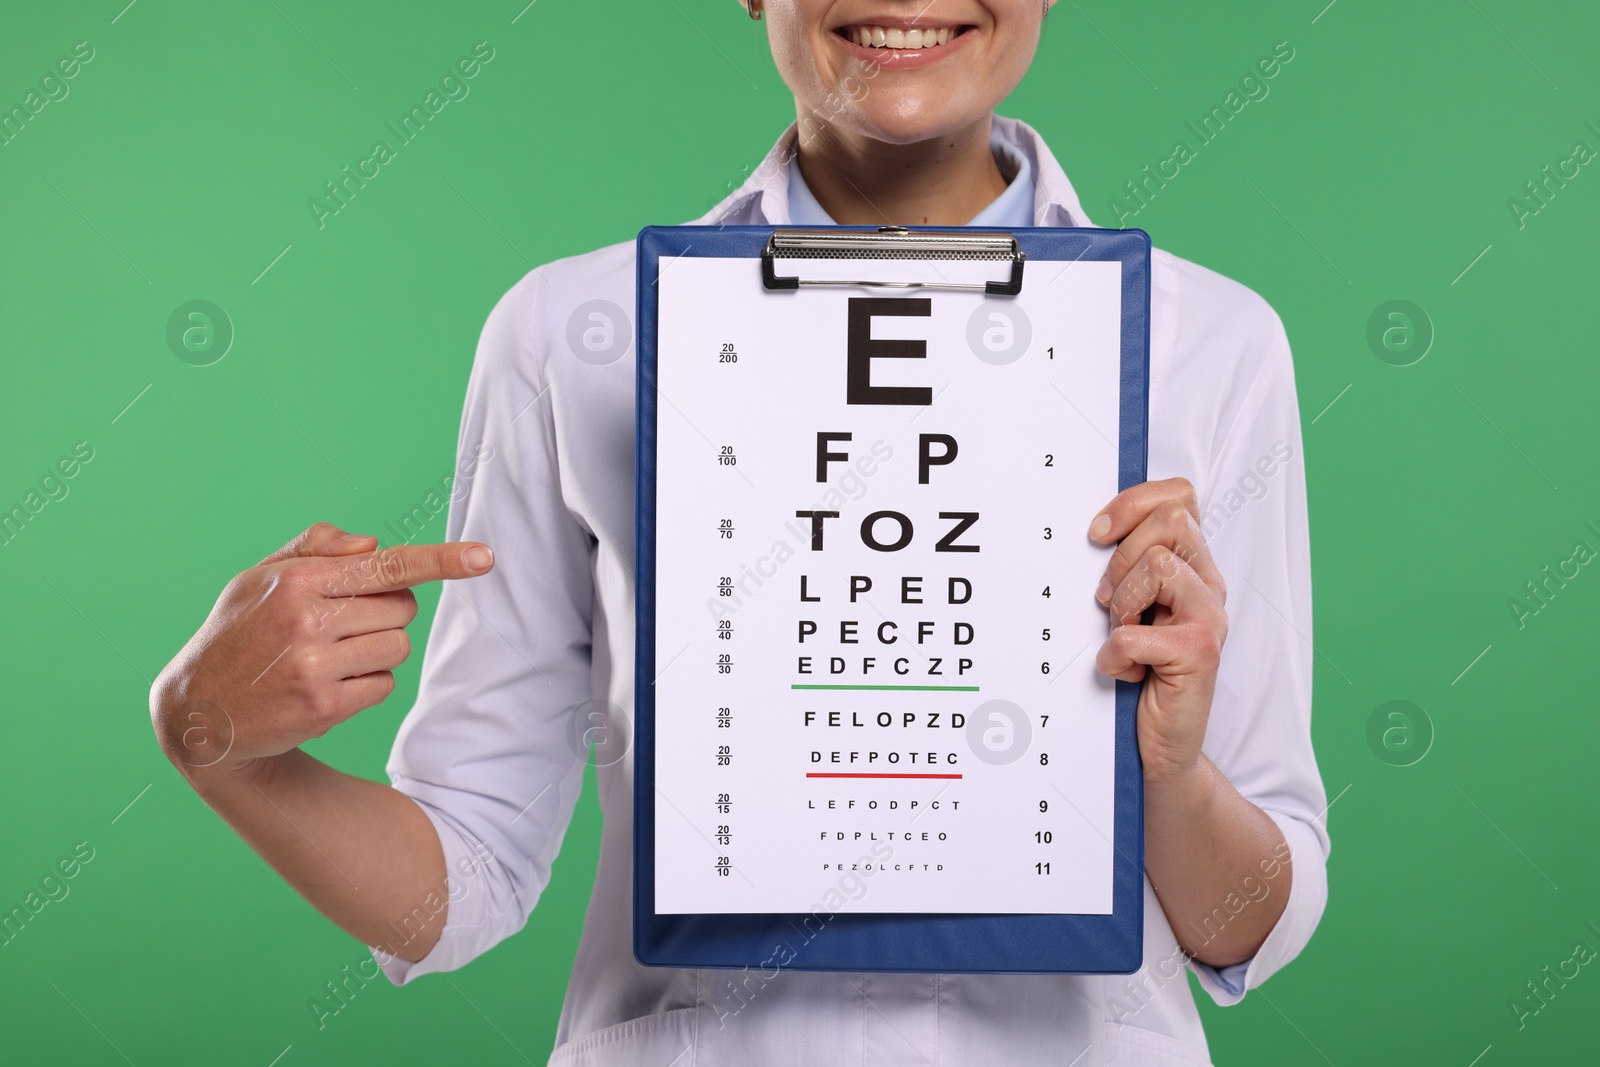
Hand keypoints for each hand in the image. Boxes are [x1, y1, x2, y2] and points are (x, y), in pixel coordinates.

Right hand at [150, 522, 494, 779]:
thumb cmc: (238, 632)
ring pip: (397, 648)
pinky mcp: (323, 708)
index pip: (387, 565)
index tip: (484, 557)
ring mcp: (314, 666)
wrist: (196, 709)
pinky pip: (384, 686)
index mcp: (298, 580)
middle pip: (403, 608)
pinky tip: (323, 688)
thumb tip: (373, 543)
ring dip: (375, 653)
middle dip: (384, 614)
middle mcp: (307, 619)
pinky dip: (365, 686)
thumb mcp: (259, 578)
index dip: (441, 561)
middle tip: (339, 627)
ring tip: (325, 659)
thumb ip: (316, 548)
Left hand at [1088, 478, 1227, 782]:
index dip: (1133, 504)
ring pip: (1156, 566)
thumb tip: (1094, 529)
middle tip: (1111, 602)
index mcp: (1192, 567)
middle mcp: (1208, 586)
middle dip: (1122, 558)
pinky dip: (1114, 656)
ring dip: (1121, 604)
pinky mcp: (1199, 654)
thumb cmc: (1140, 673)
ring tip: (1123, 636)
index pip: (1178, 497)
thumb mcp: (1131, 608)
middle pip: (1170, 521)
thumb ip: (1127, 567)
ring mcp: (1209, 618)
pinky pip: (1134, 633)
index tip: (1097, 535)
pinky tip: (1127, 672)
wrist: (1162, 747)